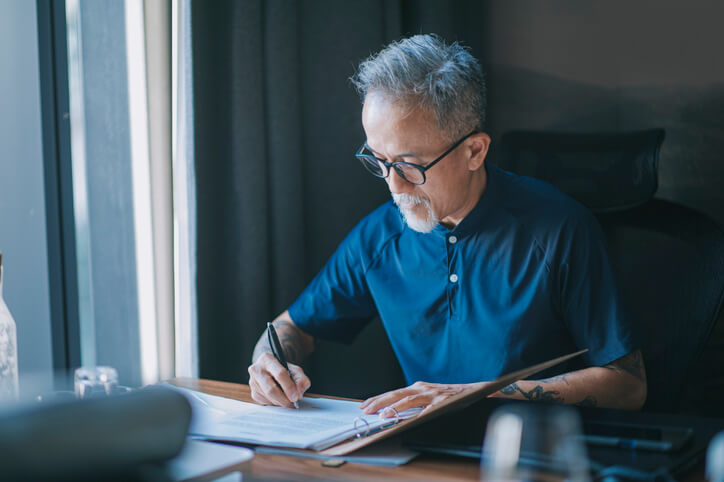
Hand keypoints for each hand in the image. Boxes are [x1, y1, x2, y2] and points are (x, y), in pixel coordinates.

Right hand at [248, 352, 310, 407]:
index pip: (280, 374)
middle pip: (271, 389)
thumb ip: (302, 380)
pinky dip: (275, 403)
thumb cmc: (284, 369)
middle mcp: (257, 369)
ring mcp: (253, 382)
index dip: (289, 387)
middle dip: (284, 399)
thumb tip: (299, 393)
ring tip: (288, 400)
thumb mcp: (295, 370)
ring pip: (268, 397)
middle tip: (293, 403)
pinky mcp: (253, 392)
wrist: (272, 369)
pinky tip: (279, 398)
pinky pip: (265, 402)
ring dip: (281, 402)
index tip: (296, 397)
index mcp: (267, 359)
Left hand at [359, 381, 487, 417]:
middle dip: (380, 402)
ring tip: (382, 414)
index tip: (364, 405)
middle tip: (366, 409)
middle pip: (397, 394)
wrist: (477, 391)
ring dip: (395, 407)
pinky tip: (411, 419)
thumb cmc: (451, 396)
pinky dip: (420, 413)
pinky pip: (430, 408)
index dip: (378, 399)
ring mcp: (434, 394)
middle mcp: (423, 388)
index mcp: (418, 387)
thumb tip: (394, 414)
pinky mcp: (445, 401)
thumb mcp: (429, 397)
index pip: (394, 393)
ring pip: (410, 399)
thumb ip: (415, 403)